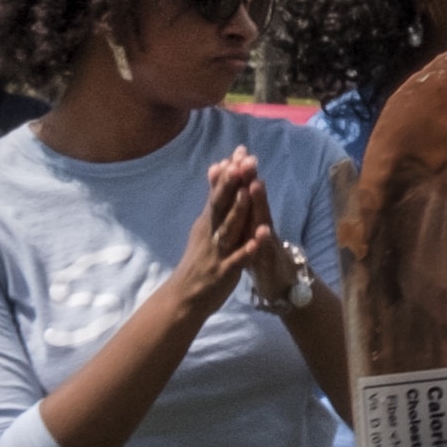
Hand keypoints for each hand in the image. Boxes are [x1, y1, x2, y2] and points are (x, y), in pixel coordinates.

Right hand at [182, 151, 291, 312]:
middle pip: (222, 204)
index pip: (218, 192)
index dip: (230, 172)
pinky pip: (239, 258)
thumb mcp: (205, 226)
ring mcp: (217, 251)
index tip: (241, 150)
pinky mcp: (225, 271)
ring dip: (239, 209)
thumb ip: (213, 199)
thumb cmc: (200, 259)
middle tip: (244, 160)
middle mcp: (211, 232)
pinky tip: (262, 236)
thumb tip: (218, 168)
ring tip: (249, 191)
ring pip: (229, 228)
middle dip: (234, 183)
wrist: (185, 297)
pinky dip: (249, 247)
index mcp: (208, 221)